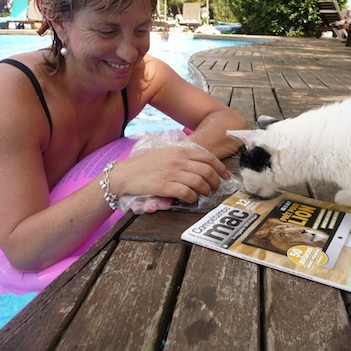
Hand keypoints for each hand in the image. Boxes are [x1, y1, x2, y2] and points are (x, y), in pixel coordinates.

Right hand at [114, 146, 229, 203]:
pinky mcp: (165, 186)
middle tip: (215, 189)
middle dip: (215, 182)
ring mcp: (172, 173)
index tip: (225, 176)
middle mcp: (178, 160)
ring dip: (206, 191)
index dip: (220, 168)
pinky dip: (193, 198)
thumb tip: (202, 165)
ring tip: (204, 195)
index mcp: (180, 151)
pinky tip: (191, 199)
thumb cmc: (146, 165)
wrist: (125, 174)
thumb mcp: (166, 154)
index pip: (208, 158)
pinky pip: (187, 193)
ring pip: (199, 182)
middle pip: (207, 171)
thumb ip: (183, 157)